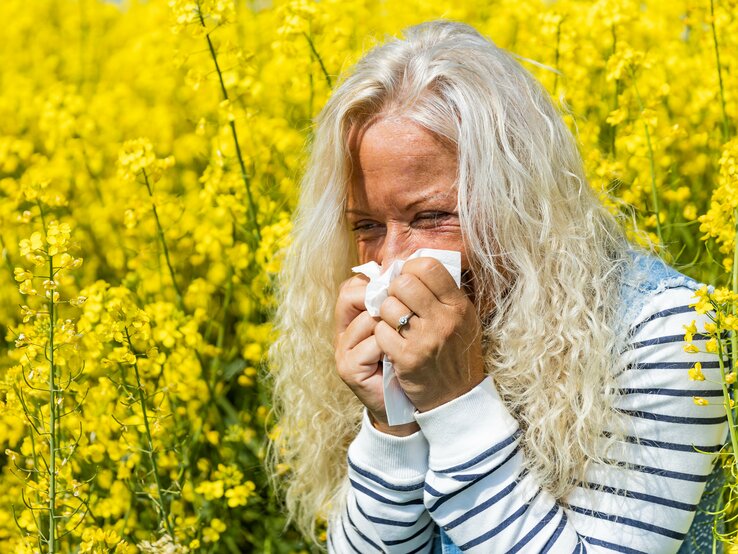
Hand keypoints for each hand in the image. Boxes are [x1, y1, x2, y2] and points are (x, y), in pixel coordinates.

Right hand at [334, 274, 419, 435]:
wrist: (414, 405)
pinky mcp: (347, 368)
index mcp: (356, 315)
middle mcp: (344, 329)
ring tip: (410, 342)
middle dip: (388, 301)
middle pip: (354, 294)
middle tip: (410, 318)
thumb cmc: (416, 361)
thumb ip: (406, 299)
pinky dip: (393, 348)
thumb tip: (411, 266)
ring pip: (369, 318)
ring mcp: (342, 348)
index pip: (357, 283)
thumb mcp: (412, 325)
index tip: (407, 292)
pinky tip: (402, 359)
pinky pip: (374, 343)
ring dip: (396, 328)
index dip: (383, 282)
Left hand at [374, 257, 484, 411]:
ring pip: (388, 306)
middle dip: (393, 290)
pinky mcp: (407, 358)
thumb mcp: (463, 320)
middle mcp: (444, 320)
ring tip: (393, 323)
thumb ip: (443, 294)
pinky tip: (390, 342)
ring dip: (384, 313)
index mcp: (458, 306)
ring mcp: (425, 339)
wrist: (457, 398)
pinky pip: (381, 332)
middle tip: (395, 301)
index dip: (410, 268)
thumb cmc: (456, 353)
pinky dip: (381, 335)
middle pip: (404, 283)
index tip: (406, 278)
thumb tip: (414, 266)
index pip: (428, 266)